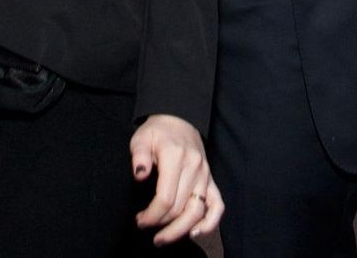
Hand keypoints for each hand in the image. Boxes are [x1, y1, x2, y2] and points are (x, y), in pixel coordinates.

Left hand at [130, 114, 222, 244]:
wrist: (179, 119)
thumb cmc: (158, 131)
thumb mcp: (142, 137)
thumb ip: (139, 156)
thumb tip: (140, 176)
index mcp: (175, 158)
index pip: (165, 197)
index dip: (151, 215)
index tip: (140, 220)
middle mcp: (194, 168)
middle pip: (180, 208)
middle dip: (161, 224)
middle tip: (146, 228)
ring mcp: (205, 175)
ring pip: (198, 212)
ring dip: (181, 230)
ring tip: (164, 238)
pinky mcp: (211, 179)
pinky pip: (217, 206)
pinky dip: (210, 223)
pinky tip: (195, 232)